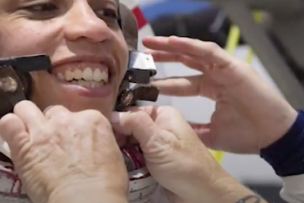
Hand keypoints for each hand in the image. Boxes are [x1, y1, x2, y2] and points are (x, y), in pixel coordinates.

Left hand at [0, 102, 127, 202]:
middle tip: (50, 141)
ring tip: (27, 134)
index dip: (72, 128)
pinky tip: (12, 136)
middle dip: (50, 124)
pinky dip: (9, 127)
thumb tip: (93, 145)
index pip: (77, 114)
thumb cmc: (104, 186)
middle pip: (52, 111)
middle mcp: (67, 119)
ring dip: (26, 119)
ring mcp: (43, 130)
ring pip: (26, 108)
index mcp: (92, 120)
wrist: (86, 200)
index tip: (72, 141)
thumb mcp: (113, 154)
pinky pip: (8, 123)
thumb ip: (99, 141)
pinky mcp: (23, 145)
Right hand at [110, 105, 238, 201]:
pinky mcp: (153, 162)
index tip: (101, 132)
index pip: (130, 110)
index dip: (114, 120)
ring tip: (111, 160)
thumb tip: (112, 114)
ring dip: (121, 153)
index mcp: (162, 114)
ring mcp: (156, 145)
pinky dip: (127, 163)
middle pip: (127, 128)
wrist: (203, 196)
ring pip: (128, 145)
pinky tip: (118, 168)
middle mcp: (159, 127)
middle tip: (106, 150)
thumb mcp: (159, 142)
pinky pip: (134, 158)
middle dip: (117, 139)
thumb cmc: (186, 167)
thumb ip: (135, 124)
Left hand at [143, 36, 297, 153]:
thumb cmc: (250, 134)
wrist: (275, 136)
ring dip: (173, 46)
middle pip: (185, 61)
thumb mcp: (212, 135)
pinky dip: (191, 45)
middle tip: (142, 54)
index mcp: (212, 89)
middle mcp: (216, 76)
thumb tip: (170, 129)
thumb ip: (192, 128)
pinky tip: (173, 42)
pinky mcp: (234, 65)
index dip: (163, 80)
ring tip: (153, 43)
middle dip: (164, 57)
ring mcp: (225, 69)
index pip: (182, 82)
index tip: (143, 81)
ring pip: (194, 52)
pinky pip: (209, 51)